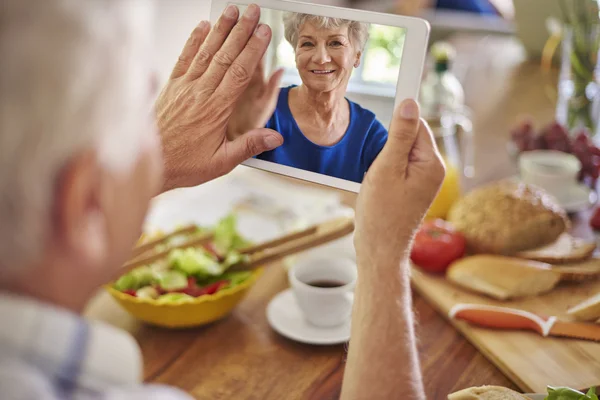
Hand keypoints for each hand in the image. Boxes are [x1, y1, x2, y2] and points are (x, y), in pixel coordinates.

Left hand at [156, 4, 283, 192]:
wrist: (150, 164)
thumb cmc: (184, 164)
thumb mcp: (221, 162)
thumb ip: (249, 146)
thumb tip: (275, 138)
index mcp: (216, 110)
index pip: (239, 73)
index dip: (253, 49)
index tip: (263, 32)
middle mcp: (200, 93)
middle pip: (225, 55)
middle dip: (241, 30)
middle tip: (253, 11)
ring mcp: (184, 87)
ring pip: (206, 52)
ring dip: (221, 29)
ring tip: (232, 11)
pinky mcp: (171, 87)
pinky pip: (184, 58)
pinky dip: (194, 40)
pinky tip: (203, 26)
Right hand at [354, 99, 444, 266]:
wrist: (379, 250)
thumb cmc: (381, 214)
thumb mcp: (386, 169)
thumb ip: (399, 135)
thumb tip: (410, 103)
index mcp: (432, 164)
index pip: (417, 125)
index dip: (399, 119)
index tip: (391, 101)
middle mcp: (433, 171)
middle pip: (409, 138)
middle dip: (388, 146)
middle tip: (377, 168)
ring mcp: (423, 181)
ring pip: (400, 153)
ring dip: (383, 160)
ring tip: (376, 182)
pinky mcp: (412, 189)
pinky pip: (398, 167)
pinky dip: (384, 171)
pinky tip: (377, 187)